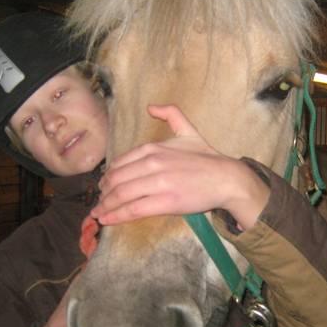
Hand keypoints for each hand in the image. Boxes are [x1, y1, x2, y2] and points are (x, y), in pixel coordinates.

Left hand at [90, 105, 269, 228]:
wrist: (226, 178)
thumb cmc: (207, 157)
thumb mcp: (188, 131)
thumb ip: (171, 115)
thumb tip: (151, 107)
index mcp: (153, 148)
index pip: (120, 163)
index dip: (108, 176)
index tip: (104, 185)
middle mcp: (152, 163)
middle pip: (116, 180)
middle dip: (104, 192)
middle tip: (101, 201)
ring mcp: (157, 183)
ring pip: (121, 195)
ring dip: (106, 206)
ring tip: (99, 213)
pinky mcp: (164, 202)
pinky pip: (133, 209)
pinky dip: (116, 215)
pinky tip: (107, 219)